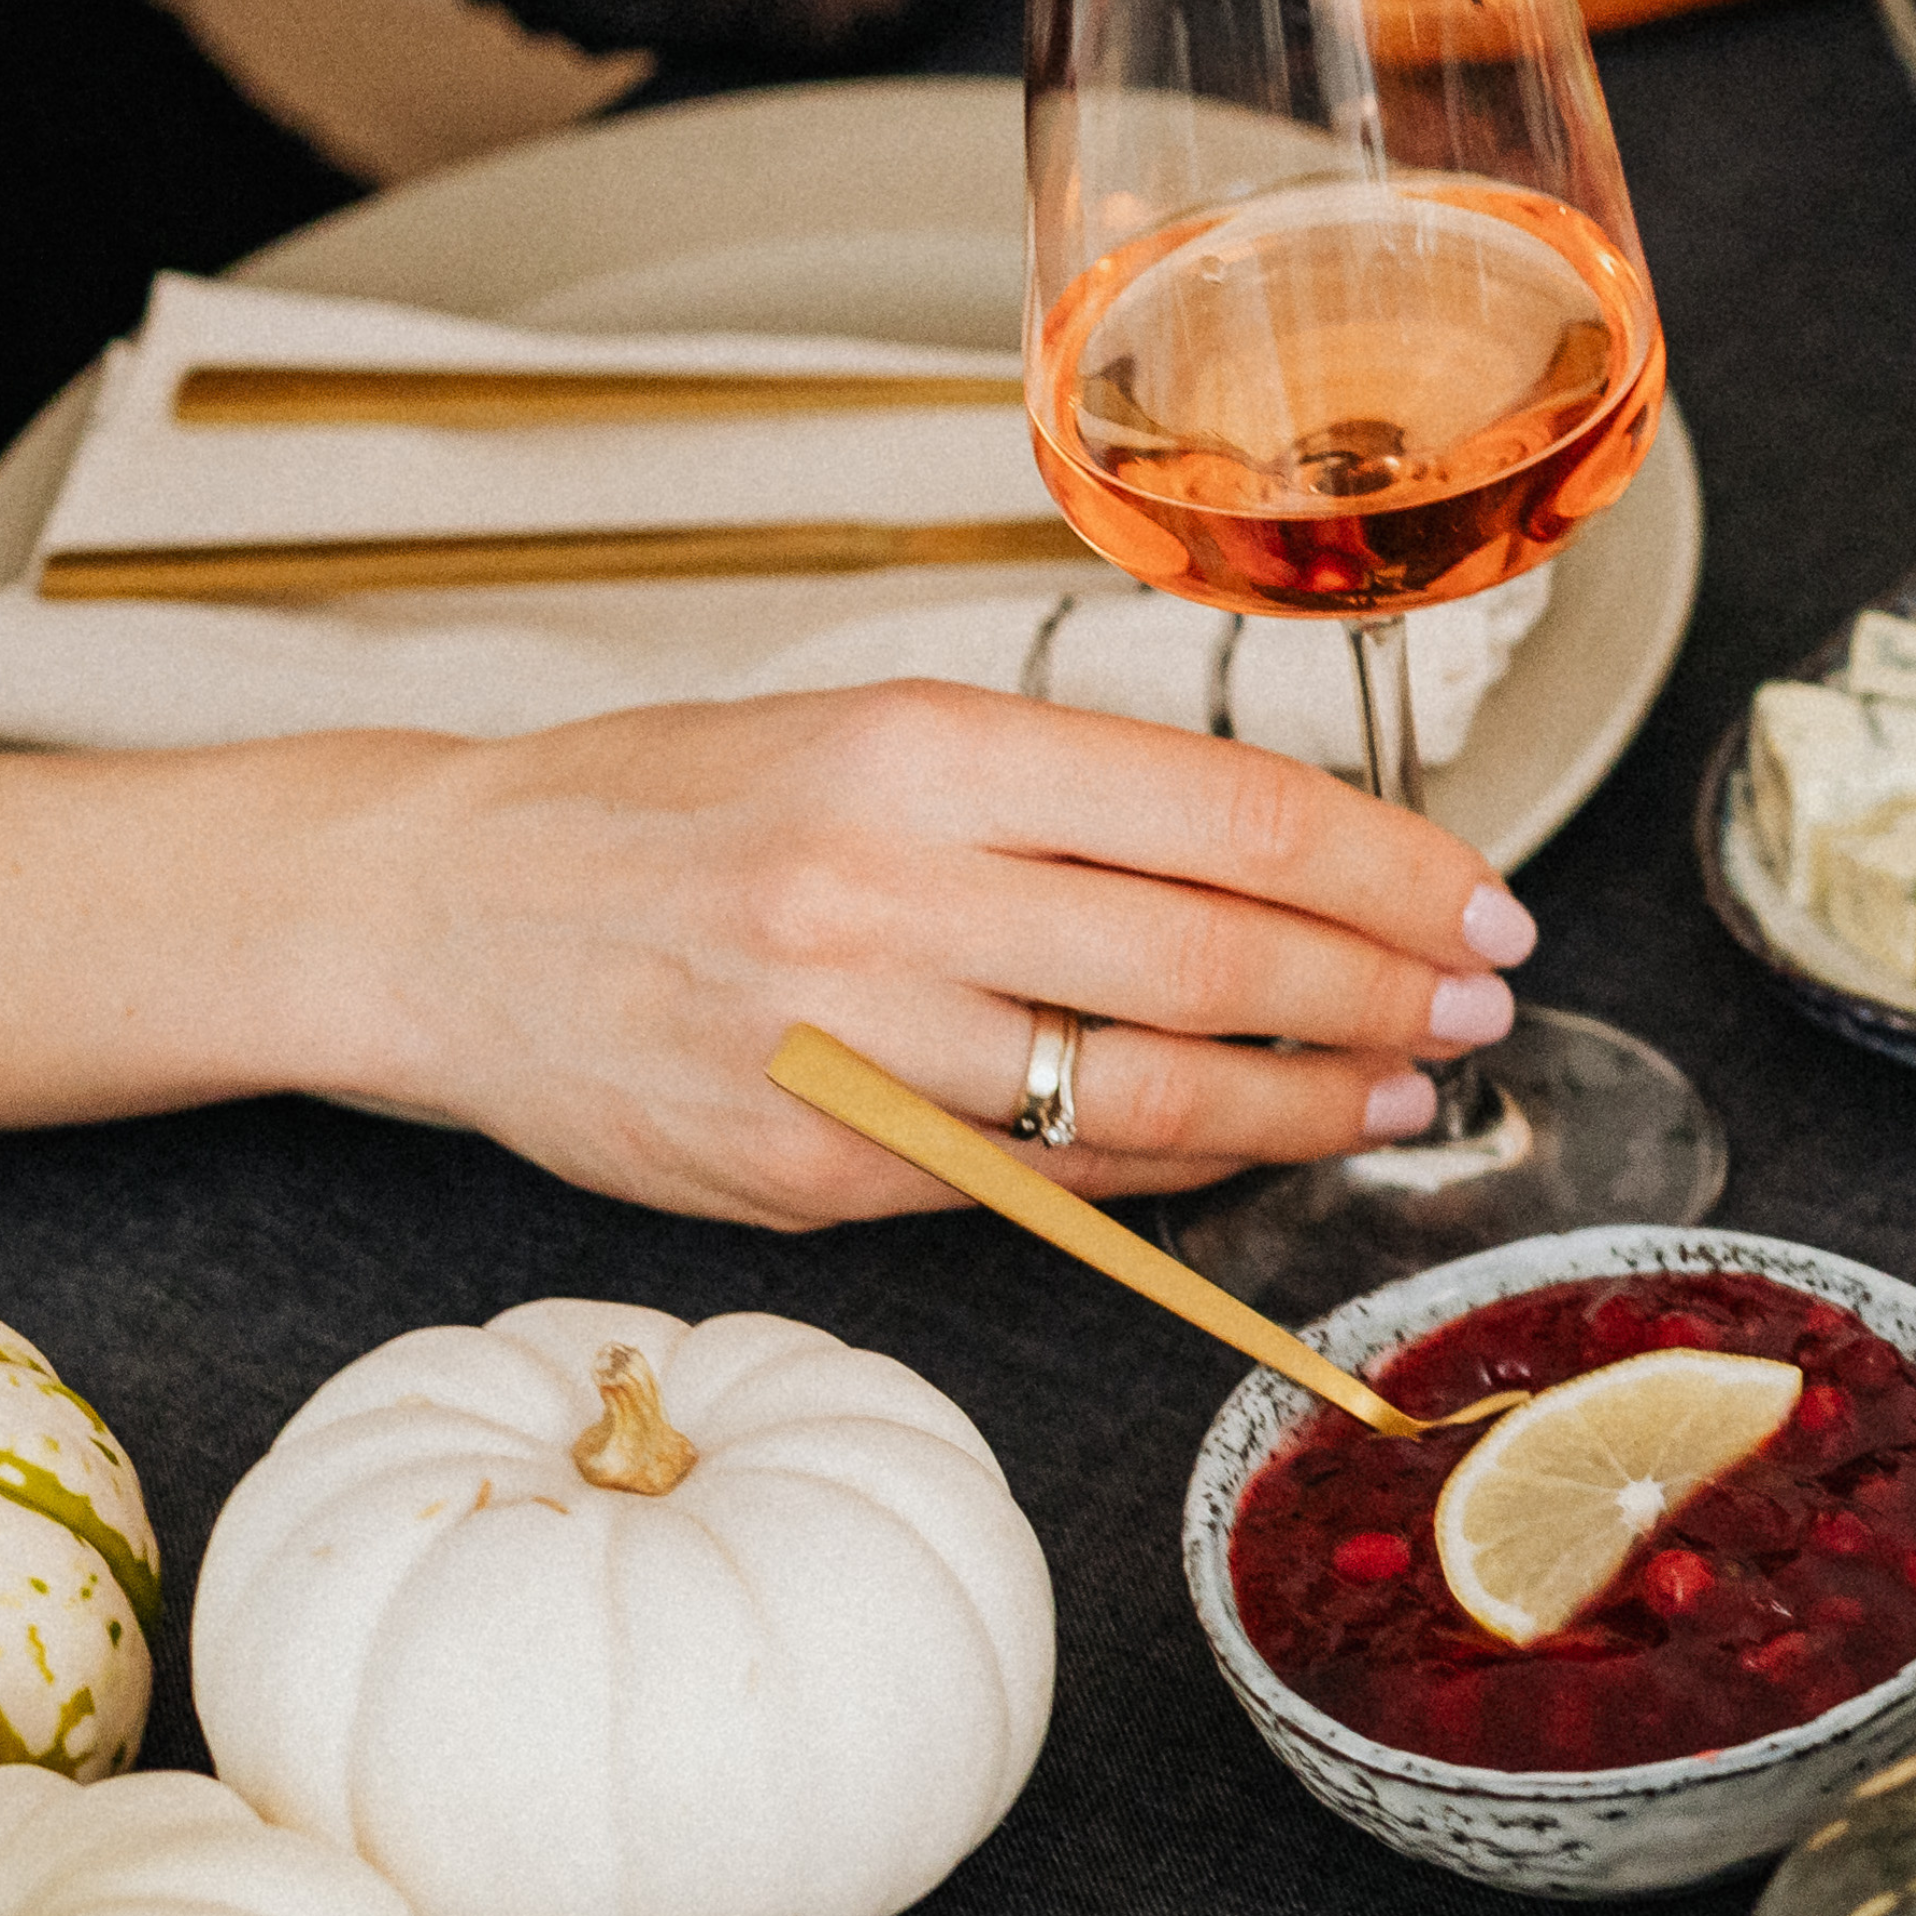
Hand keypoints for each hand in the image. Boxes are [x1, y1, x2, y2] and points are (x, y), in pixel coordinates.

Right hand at [321, 684, 1531, 1223]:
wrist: (435, 909)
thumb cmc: (666, 809)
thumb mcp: (866, 733)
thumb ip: (1060, 799)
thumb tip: (1280, 865)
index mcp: (919, 752)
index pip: (1228, 816)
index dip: (1389, 872)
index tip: (1480, 903)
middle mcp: (888, 893)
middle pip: (1216, 959)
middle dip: (1385, 991)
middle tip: (1477, 1005)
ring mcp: (851, 1046)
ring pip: (1149, 1097)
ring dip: (1307, 1103)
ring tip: (1395, 1088)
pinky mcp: (817, 1170)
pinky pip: (1044, 1183)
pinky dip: (1167, 1172)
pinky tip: (1239, 1149)